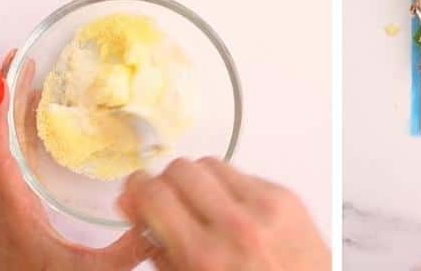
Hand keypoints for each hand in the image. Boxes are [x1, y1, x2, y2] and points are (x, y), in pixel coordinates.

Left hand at [0, 50, 154, 270]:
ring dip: (14, 112)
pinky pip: (14, 159)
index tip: (6, 76)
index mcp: (14, 207)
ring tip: (33, 81)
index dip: (0, 111)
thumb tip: (157, 222)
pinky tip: (40, 123)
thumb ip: (124, 250)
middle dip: (7, 96)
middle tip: (21, 61)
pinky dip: (23, 133)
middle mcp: (6, 199)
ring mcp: (10, 202)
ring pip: (4, 147)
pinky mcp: (19, 207)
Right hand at [118, 157, 329, 270]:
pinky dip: (230, 188)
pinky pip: (243, 174)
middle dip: (167, 182)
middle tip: (166, 201)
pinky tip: (233, 211)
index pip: (154, 194)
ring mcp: (265, 206)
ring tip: (201, 206)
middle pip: (181, 169)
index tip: (134, 194)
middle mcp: (235, 224)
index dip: (136, 189)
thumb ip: (161, 253)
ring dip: (198, 181)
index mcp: (205, 255)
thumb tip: (138, 213)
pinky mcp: (286, 197)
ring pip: (211, 163)